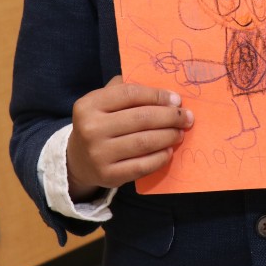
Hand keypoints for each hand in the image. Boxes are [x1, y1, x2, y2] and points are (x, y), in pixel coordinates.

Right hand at [66, 75, 193, 201]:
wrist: (78, 160)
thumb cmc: (100, 123)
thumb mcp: (103, 101)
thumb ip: (126, 90)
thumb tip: (165, 92)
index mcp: (89, 105)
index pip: (130, 94)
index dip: (158, 95)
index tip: (177, 99)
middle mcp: (91, 129)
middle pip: (141, 118)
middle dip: (170, 117)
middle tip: (186, 117)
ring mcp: (99, 154)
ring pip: (144, 142)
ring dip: (169, 136)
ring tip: (180, 132)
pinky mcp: (108, 176)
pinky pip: (142, 165)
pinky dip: (160, 157)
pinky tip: (168, 150)